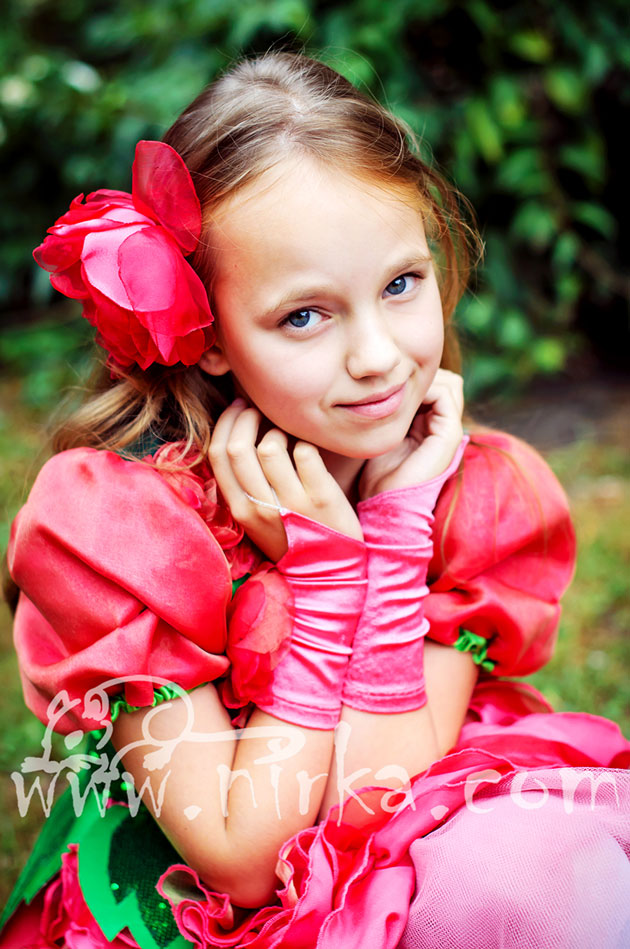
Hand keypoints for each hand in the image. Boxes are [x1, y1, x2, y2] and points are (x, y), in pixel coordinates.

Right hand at [209, 400, 361, 561]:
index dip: (225, 424)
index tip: (238, 408)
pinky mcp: (322, 498)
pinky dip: (306, 444)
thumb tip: (234, 435)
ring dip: (278, 432)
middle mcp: (261, 508)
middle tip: (258, 410)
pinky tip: (309, 453)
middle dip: (246, 417)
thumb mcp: (257, 518)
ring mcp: (292, 503)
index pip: (217, 455)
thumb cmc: (291, 535)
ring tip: (287, 438)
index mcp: (240, 511)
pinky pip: (306, 452)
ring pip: (270, 446)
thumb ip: (244, 484)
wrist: (331, 570)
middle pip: (238, 447)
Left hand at [359, 369, 463, 499]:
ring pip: (448, 382)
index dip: (412, 377)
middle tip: (390, 382)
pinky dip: (425, 388)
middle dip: (418, 375)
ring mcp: (450, 430)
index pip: (435, 384)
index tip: (386, 382)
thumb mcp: (382, 436)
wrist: (385, 503)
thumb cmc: (377, 474)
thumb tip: (381, 386)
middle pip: (444, 380)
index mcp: (431, 426)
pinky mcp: (450, 435)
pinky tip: (401, 398)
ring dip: (422, 379)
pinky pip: (445, 394)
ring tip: (395, 389)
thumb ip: (390, 413)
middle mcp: (445, 426)